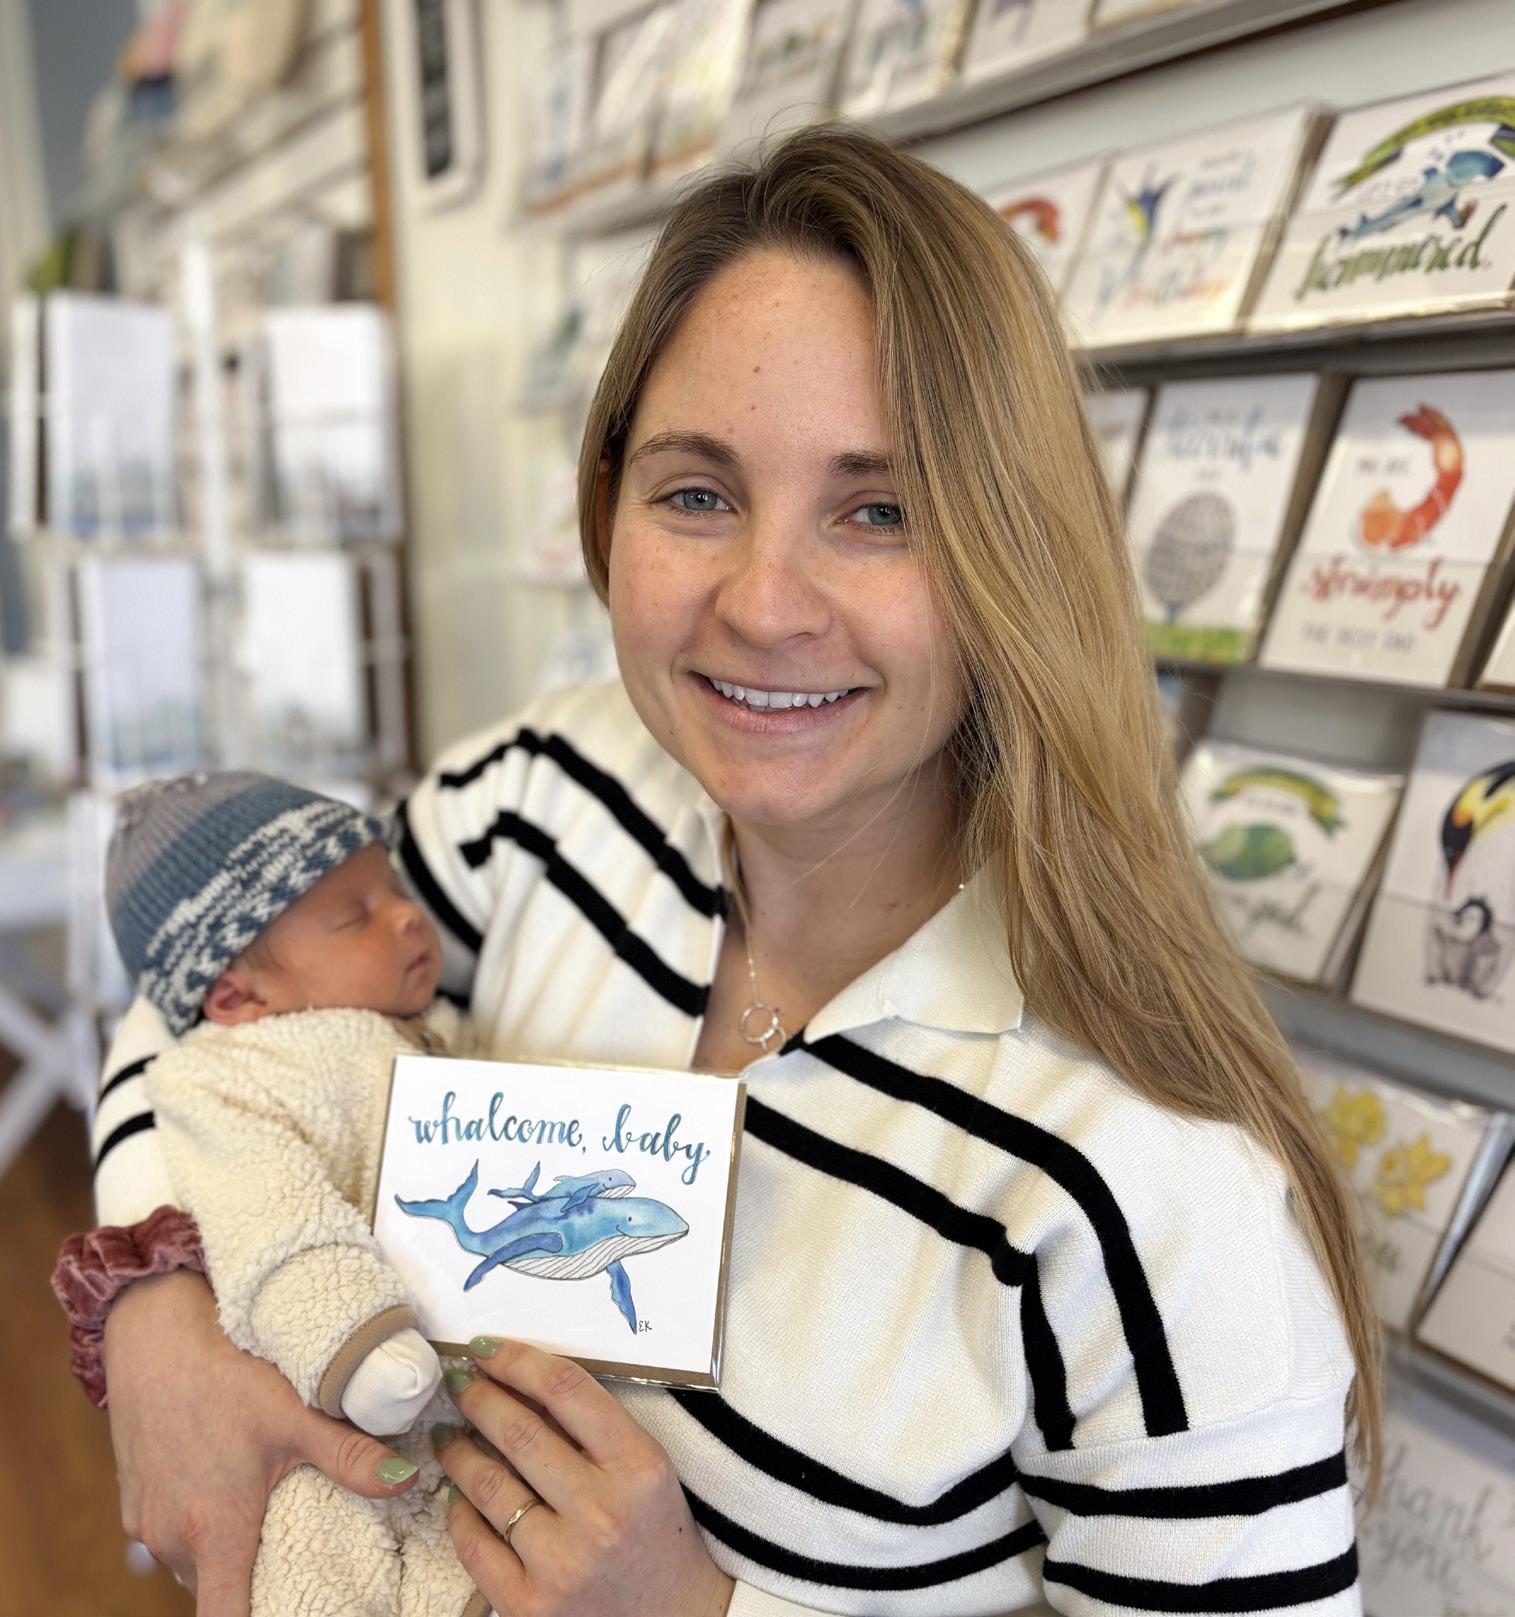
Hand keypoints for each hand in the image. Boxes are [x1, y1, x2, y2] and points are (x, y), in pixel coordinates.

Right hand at [104, 1270, 423, 1615]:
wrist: (154, 1333)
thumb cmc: (225, 1373)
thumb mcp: (295, 1414)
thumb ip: (348, 1455)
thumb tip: (407, 1482)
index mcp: (215, 1533)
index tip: (288, 1605)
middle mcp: (172, 1540)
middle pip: (213, 1593)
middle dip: (251, 1583)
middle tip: (292, 1553)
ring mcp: (145, 1522)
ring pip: (191, 1565)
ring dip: (224, 1552)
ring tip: (263, 1517)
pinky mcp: (133, 1499)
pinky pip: (168, 1535)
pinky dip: (197, 1525)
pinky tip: (224, 1485)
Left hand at [437, 1337, 734, 1616]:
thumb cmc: (656, 1534)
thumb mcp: (644, 1469)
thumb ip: (592, 1428)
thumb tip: (520, 1382)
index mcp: (639, 1468)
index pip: (567, 1391)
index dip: (518, 1361)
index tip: (487, 1349)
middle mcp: (601, 1514)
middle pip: (520, 1433)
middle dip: (478, 1397)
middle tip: (457, 1381)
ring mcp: (562, 1564)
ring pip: (489, 1486)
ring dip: (458, 1451)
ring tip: (448, 1434)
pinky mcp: (530, 1606)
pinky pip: (475, 1545)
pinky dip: (458, 1512)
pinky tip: (456, 1493)